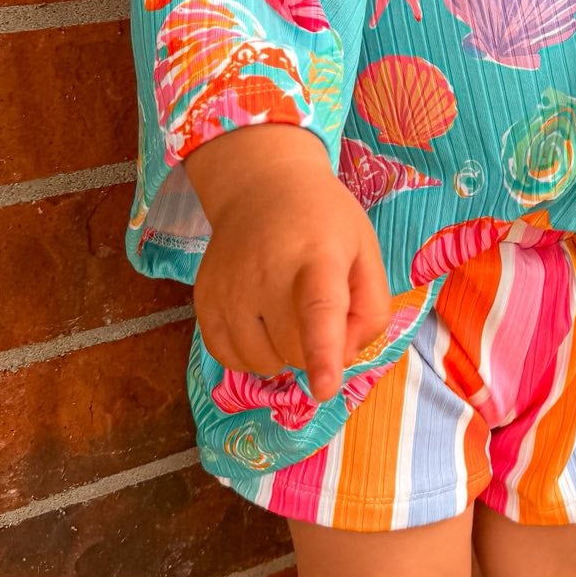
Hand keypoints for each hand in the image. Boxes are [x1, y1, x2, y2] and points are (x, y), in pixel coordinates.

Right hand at [183, 124, 391, 400]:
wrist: (262, 187)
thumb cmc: (324, 224)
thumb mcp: (366, 252)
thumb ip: (371, 309)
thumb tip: (344, 357)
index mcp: (318, 257)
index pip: (319, 309)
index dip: (323, 353)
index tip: (324, 389)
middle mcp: (267, 272)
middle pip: (294, 349)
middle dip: (315, 347)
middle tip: (319, 311)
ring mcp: (229, 287)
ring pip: (262, 361)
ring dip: (282, 354)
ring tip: (288, 314)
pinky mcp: (204, 299)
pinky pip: (226, 357)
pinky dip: (249, 356)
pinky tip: (261, 326)